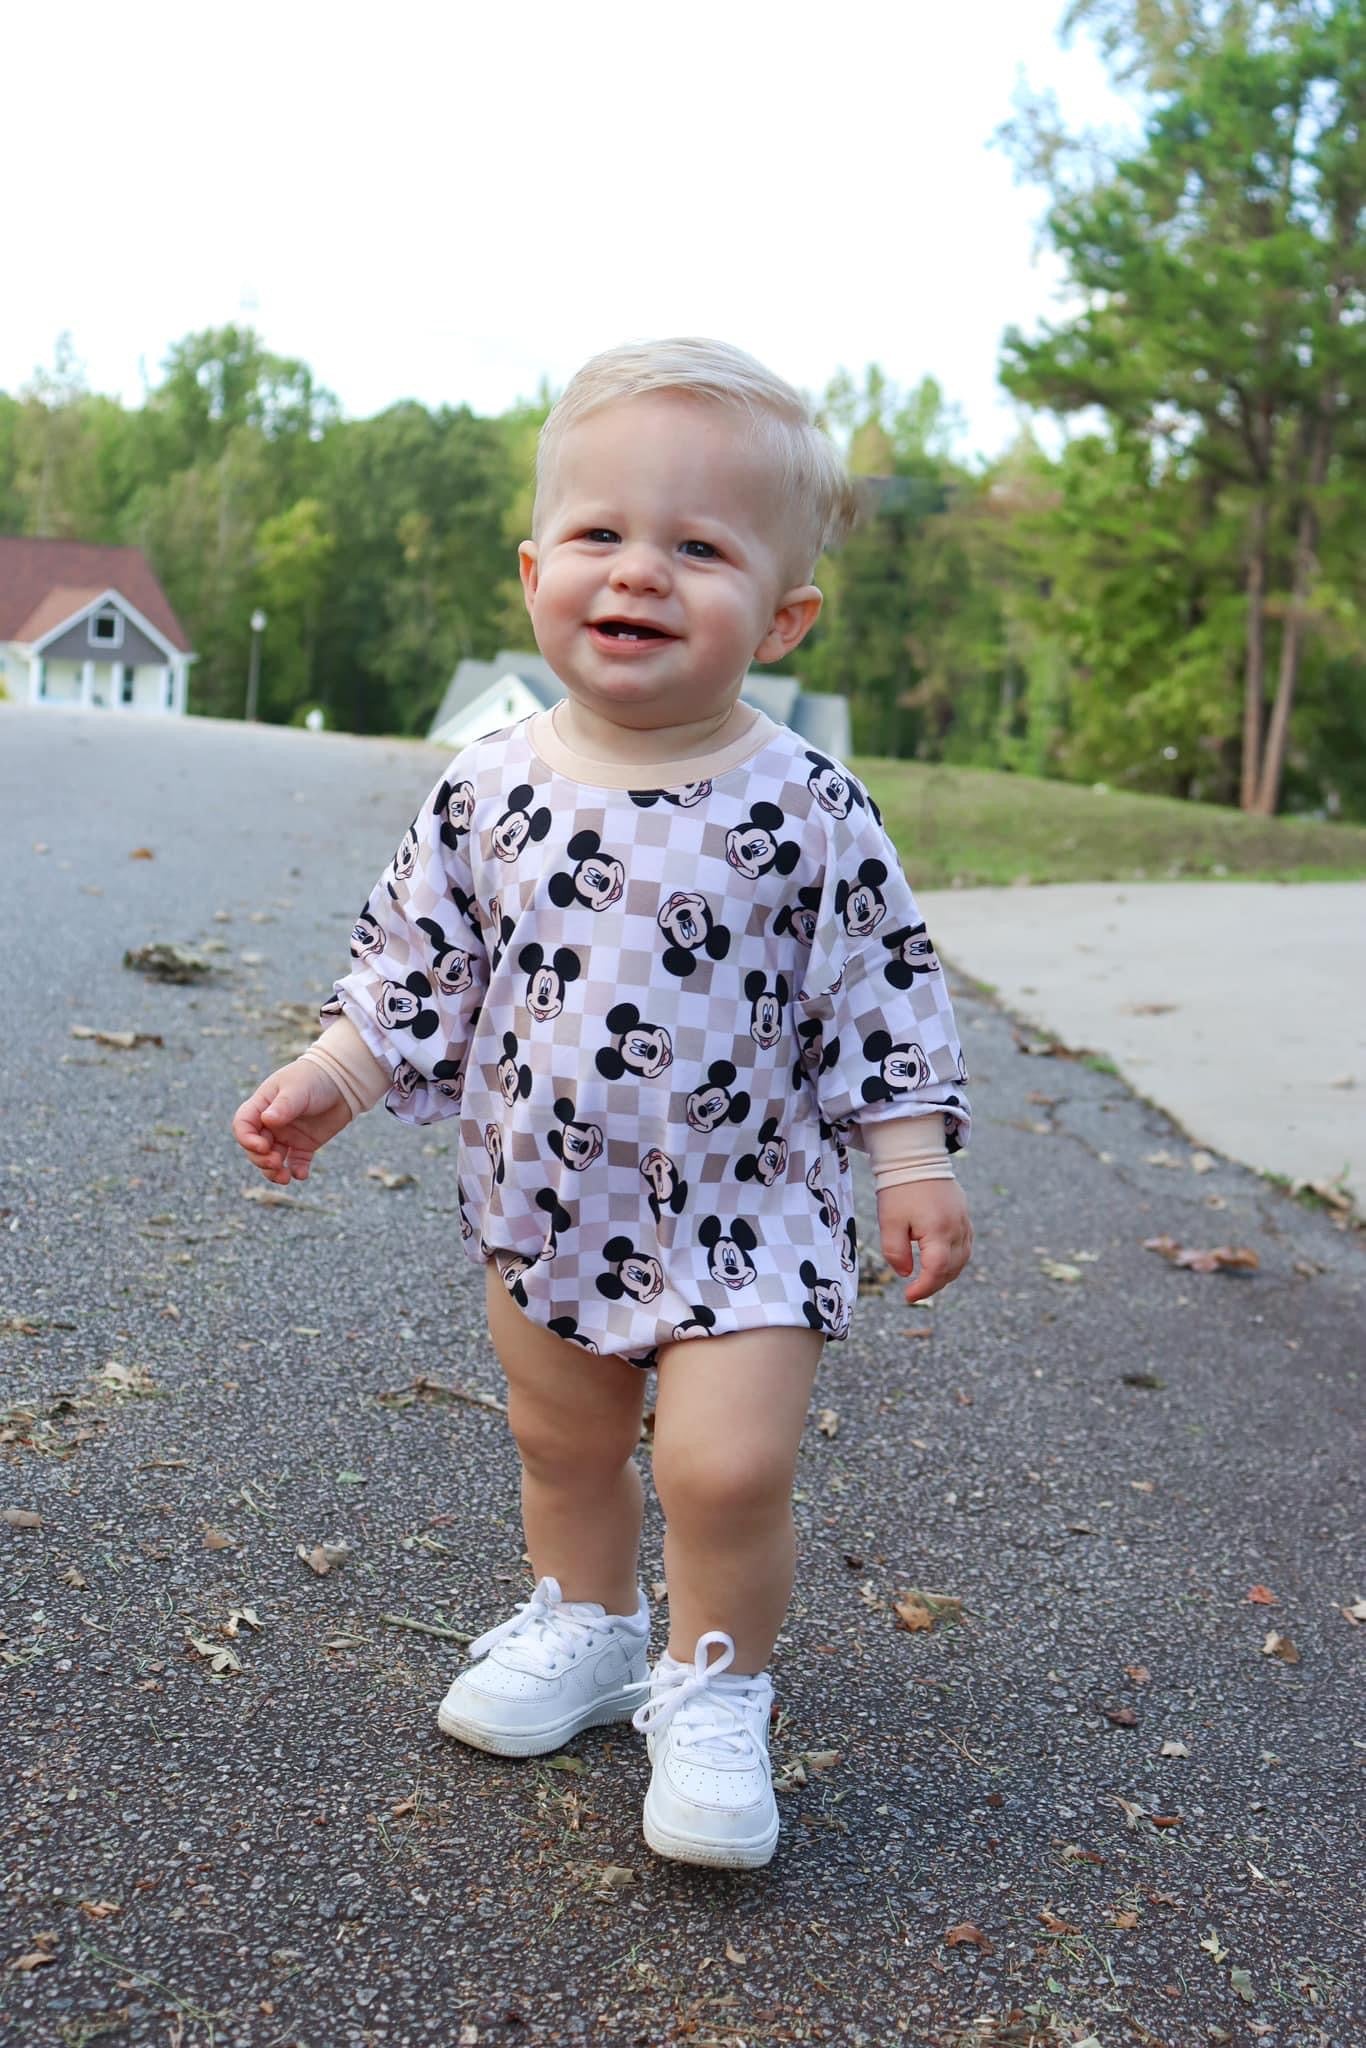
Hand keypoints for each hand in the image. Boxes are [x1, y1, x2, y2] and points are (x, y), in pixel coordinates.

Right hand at [232, 1060, 352, 1184]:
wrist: (344, 1081)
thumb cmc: (315, 1077)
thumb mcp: (297, 1089)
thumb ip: (283, 1106)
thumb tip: (267, 1120)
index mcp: (262, 1106)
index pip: (243, 1126)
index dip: (246, 1139)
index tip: (262, 1146)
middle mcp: (271, 1123)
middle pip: (255, 1148)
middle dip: (261, 1159)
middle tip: (275, 1162)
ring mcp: (287, 1135)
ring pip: (272, 1159)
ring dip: (273, 1171)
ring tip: (284, 1177)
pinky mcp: (305, 1145)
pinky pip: (296, 1163)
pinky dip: (296, 1171)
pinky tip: (301, 1175)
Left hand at [876, 1180, 972, 1302]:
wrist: (916, 1158)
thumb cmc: (899, 1190)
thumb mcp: (889, 1222)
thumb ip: (895, 1252)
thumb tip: (906, 1273)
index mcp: (938, 1230)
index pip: (937, 1270)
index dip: (924, 1288)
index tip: (908, 1297)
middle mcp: (957, 1228)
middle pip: (952, 1268)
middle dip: (934, 1284)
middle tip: (914, 1290)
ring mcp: (964, 1222)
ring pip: (962, 1259)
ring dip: (946, 1274)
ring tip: (926, 1278)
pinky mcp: (965, 1216)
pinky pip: (966, 1246)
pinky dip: (955, 1259)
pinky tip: (941, 1261)